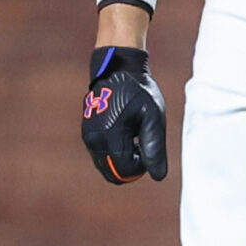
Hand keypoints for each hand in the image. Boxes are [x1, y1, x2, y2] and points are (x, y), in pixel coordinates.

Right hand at [82, 46, 169, 183]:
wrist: (117, 69)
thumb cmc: (139, 91)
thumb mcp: (153, 117)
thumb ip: (155, 148)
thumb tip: (158, 176)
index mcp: (110, 137)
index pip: (125, 171)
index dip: (141, 167)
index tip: (148, 147)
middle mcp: (94, 140)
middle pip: (112, 174)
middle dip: (130, 167)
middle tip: (142, 146)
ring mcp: (88, 137)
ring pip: (105, 167)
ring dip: (121, 160)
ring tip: (134, 138)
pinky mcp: (87, 133)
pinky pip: (100, 156)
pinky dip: (114, 153)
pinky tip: (125, 134)